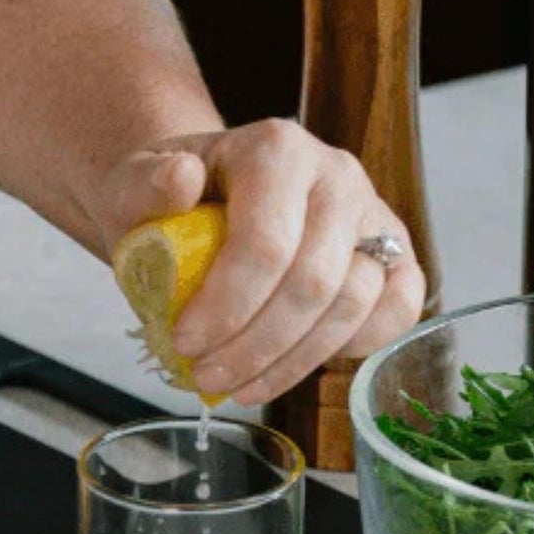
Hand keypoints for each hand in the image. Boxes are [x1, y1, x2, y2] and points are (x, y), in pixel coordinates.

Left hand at [98, 122, 428, 404]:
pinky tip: (301, 362)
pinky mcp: (395, 252)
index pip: (266, 243)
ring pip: (354, 304)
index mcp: (277, 149)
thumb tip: (180, 179)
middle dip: (257, 345)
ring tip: (242, 384)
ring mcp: (373, 214)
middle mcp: (337, 175)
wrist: (209, 200)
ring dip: (295, 360)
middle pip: (314, 282)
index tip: (186, 344)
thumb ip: (145, 183)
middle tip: (209, 376)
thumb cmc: (174, 202)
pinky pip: (398, 309)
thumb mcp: (135, 187)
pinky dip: (357, 346)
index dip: (228, 306)